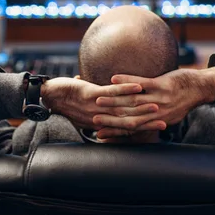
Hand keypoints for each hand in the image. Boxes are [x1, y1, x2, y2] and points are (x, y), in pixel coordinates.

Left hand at [41, 77, 165, 130]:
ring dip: (141, 106)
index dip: (144, 128)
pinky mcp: (91, 95)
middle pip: (129, 121)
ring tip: (158, 105)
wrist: (49, 96)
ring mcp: (97, 107)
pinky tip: (138, 86)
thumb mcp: (86, 109)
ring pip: (123, 107)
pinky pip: (111, 93)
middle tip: (165, 121)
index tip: (160, 128)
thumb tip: (110, 105)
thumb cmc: (67, 100)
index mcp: (101, 122)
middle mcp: (101, 118)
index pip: (126, 128)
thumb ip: (100, 109)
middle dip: (148, 121)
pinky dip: (126, 89)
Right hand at [94, 66, 214, 138]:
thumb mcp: (168, 114)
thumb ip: (152, 118)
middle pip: (128, 118)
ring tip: (97, 99)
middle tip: (92, 120)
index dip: (115, 132)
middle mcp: (158, 114)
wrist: (201, 88)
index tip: (99, 134)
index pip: (132, 130)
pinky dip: (126, 82)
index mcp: (157, 122)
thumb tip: (137, 121)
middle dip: (109, 120)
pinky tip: (113, 78)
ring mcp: (160, 100)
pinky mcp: (162, 86)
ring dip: (113, 101)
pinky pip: (141, 84)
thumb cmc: (183, 100)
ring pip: (132, 102)